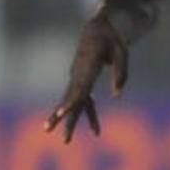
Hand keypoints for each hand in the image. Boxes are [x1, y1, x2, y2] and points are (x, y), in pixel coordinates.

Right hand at [45, 14, 127, 141]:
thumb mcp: (121, 50)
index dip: (69, 100)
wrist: (95, 28)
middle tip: (48, 129)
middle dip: (61, 115)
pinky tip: (97, 131)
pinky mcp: (82, 82)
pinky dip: (90, 115)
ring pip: (72, 102)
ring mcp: (78, 78)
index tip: (60, 112)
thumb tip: (116, 95)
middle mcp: (79, 73)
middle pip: (70, 97)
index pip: (78, 86)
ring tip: (65, 141)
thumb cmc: (110, 38)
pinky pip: (84, 101)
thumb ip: (120, 72)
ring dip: (69, 121)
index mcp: (87, 64)